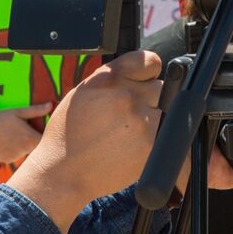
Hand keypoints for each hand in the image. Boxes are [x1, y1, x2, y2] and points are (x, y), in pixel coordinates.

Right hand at [0, 103, 51, 163]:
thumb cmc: (0, 119)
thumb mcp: (17, 112)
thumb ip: (35, 111)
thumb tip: (50, 106)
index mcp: (31, 139)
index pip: (47, 141)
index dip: (47, 135)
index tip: (43, 128)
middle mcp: (26, 151)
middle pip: (37, 147)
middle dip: (35, 138)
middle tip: (26, 129)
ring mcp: (16, 157)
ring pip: (27, 151)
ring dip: (25, 144)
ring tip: (14, 133)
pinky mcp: (8, 160)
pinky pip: (16, 154)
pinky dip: (15, 149)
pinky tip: (7, 141)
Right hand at [7, 50, 164, 230]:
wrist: (62, 172)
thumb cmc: (70, 133)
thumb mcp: (84, 91)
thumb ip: (116, 78)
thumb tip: (146, 70)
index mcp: (109, 78)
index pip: (150, 61)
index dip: (148, 74)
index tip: (143, 83)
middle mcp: (127, 96)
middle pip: (161, 89)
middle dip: (151, 100)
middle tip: (131, 118)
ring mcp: (142, 121)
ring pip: (167, 113)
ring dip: (156, 122)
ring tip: (131, 135)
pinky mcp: (152, 146)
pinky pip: (169, 138)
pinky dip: (158, 142)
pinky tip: (136, 148)